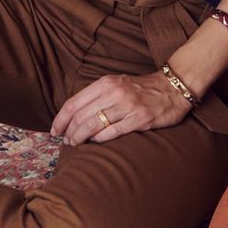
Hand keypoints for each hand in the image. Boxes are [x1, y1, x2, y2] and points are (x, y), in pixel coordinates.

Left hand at [50, 71, 192, 146]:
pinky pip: (113, 132)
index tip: (54, 130)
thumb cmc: (141, 88)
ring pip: (94, 124)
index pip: (74, 102)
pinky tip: (95, 142)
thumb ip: (98, 95)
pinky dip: (100, 139)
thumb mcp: (117, 83)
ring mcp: (127, 106)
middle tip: (66, 141)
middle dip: (69, 131)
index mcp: (106, 83)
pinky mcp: (140, 119)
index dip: (61, 118)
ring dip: (80, 137)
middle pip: (81, 116)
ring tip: (75, 144)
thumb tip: (74, 114)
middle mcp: (115, 92)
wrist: (172, 88)